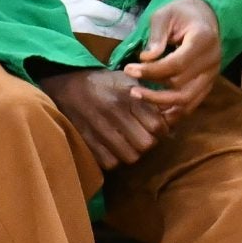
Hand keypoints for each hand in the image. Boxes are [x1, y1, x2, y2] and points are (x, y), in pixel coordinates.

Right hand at [42, 68, 168, 169]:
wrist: (66, 85)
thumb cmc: (103, 82)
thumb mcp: (128, 79)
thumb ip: (150, 95)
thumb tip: (175, 114)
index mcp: (128, 95)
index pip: (158, 125)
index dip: (163, 129)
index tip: (159, 128)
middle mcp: (114, 112)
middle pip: (146, 144)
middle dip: (149, 143)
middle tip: (144, 136)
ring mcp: (99, 128)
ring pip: (130, 157)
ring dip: (133, 152)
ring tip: (129, 142)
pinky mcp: (86, 141)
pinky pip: (111, 163)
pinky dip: (115, 159)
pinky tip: (114, 148)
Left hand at [122, 0, 221, 122]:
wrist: (204, 17)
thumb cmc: (181, 14)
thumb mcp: (165, 14)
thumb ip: (156, 35)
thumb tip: (146, 58)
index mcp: (203, 39)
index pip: (177, 63)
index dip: (152, 71)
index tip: (129, 69)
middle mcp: (212, 61)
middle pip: (180, 83)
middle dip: (153, 87)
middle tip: (131, 87)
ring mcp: (212, 75)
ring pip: (187, 99)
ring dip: (161, 103)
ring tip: (139, 96)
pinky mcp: (208, 84)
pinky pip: (192, 104)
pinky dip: (174, 110)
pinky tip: (155, 109)